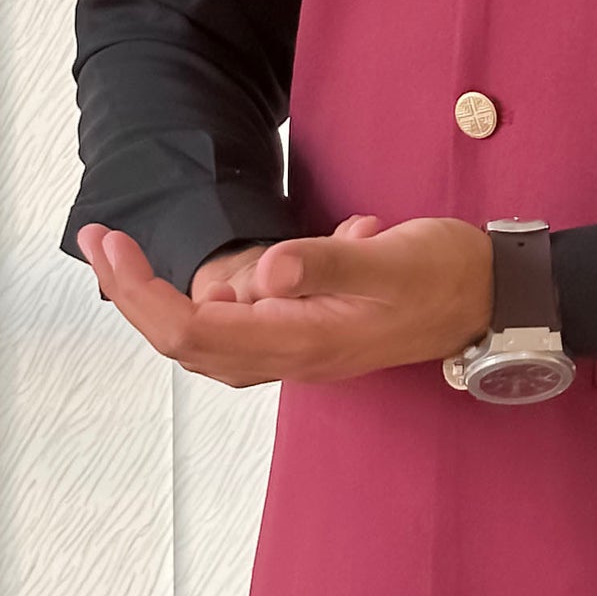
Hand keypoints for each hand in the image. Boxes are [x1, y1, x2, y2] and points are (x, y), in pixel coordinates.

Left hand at [76, 212, 493, 388]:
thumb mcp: (392, 259)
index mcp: (303, 339)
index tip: (112, 245)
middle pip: (188, 342)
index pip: (195, 330)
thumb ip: (328, 264)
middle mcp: (294, 354)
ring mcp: (303, 348)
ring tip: (127, 257)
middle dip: (134, 295)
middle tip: (100, 241)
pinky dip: (210, 302)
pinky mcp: (314, 331)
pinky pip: (241, 327)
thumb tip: (264, 270)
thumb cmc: (447, 275)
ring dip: (164, 301)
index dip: (142, 293)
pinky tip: (225, 266)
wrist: (496, 300)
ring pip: (210, 339)